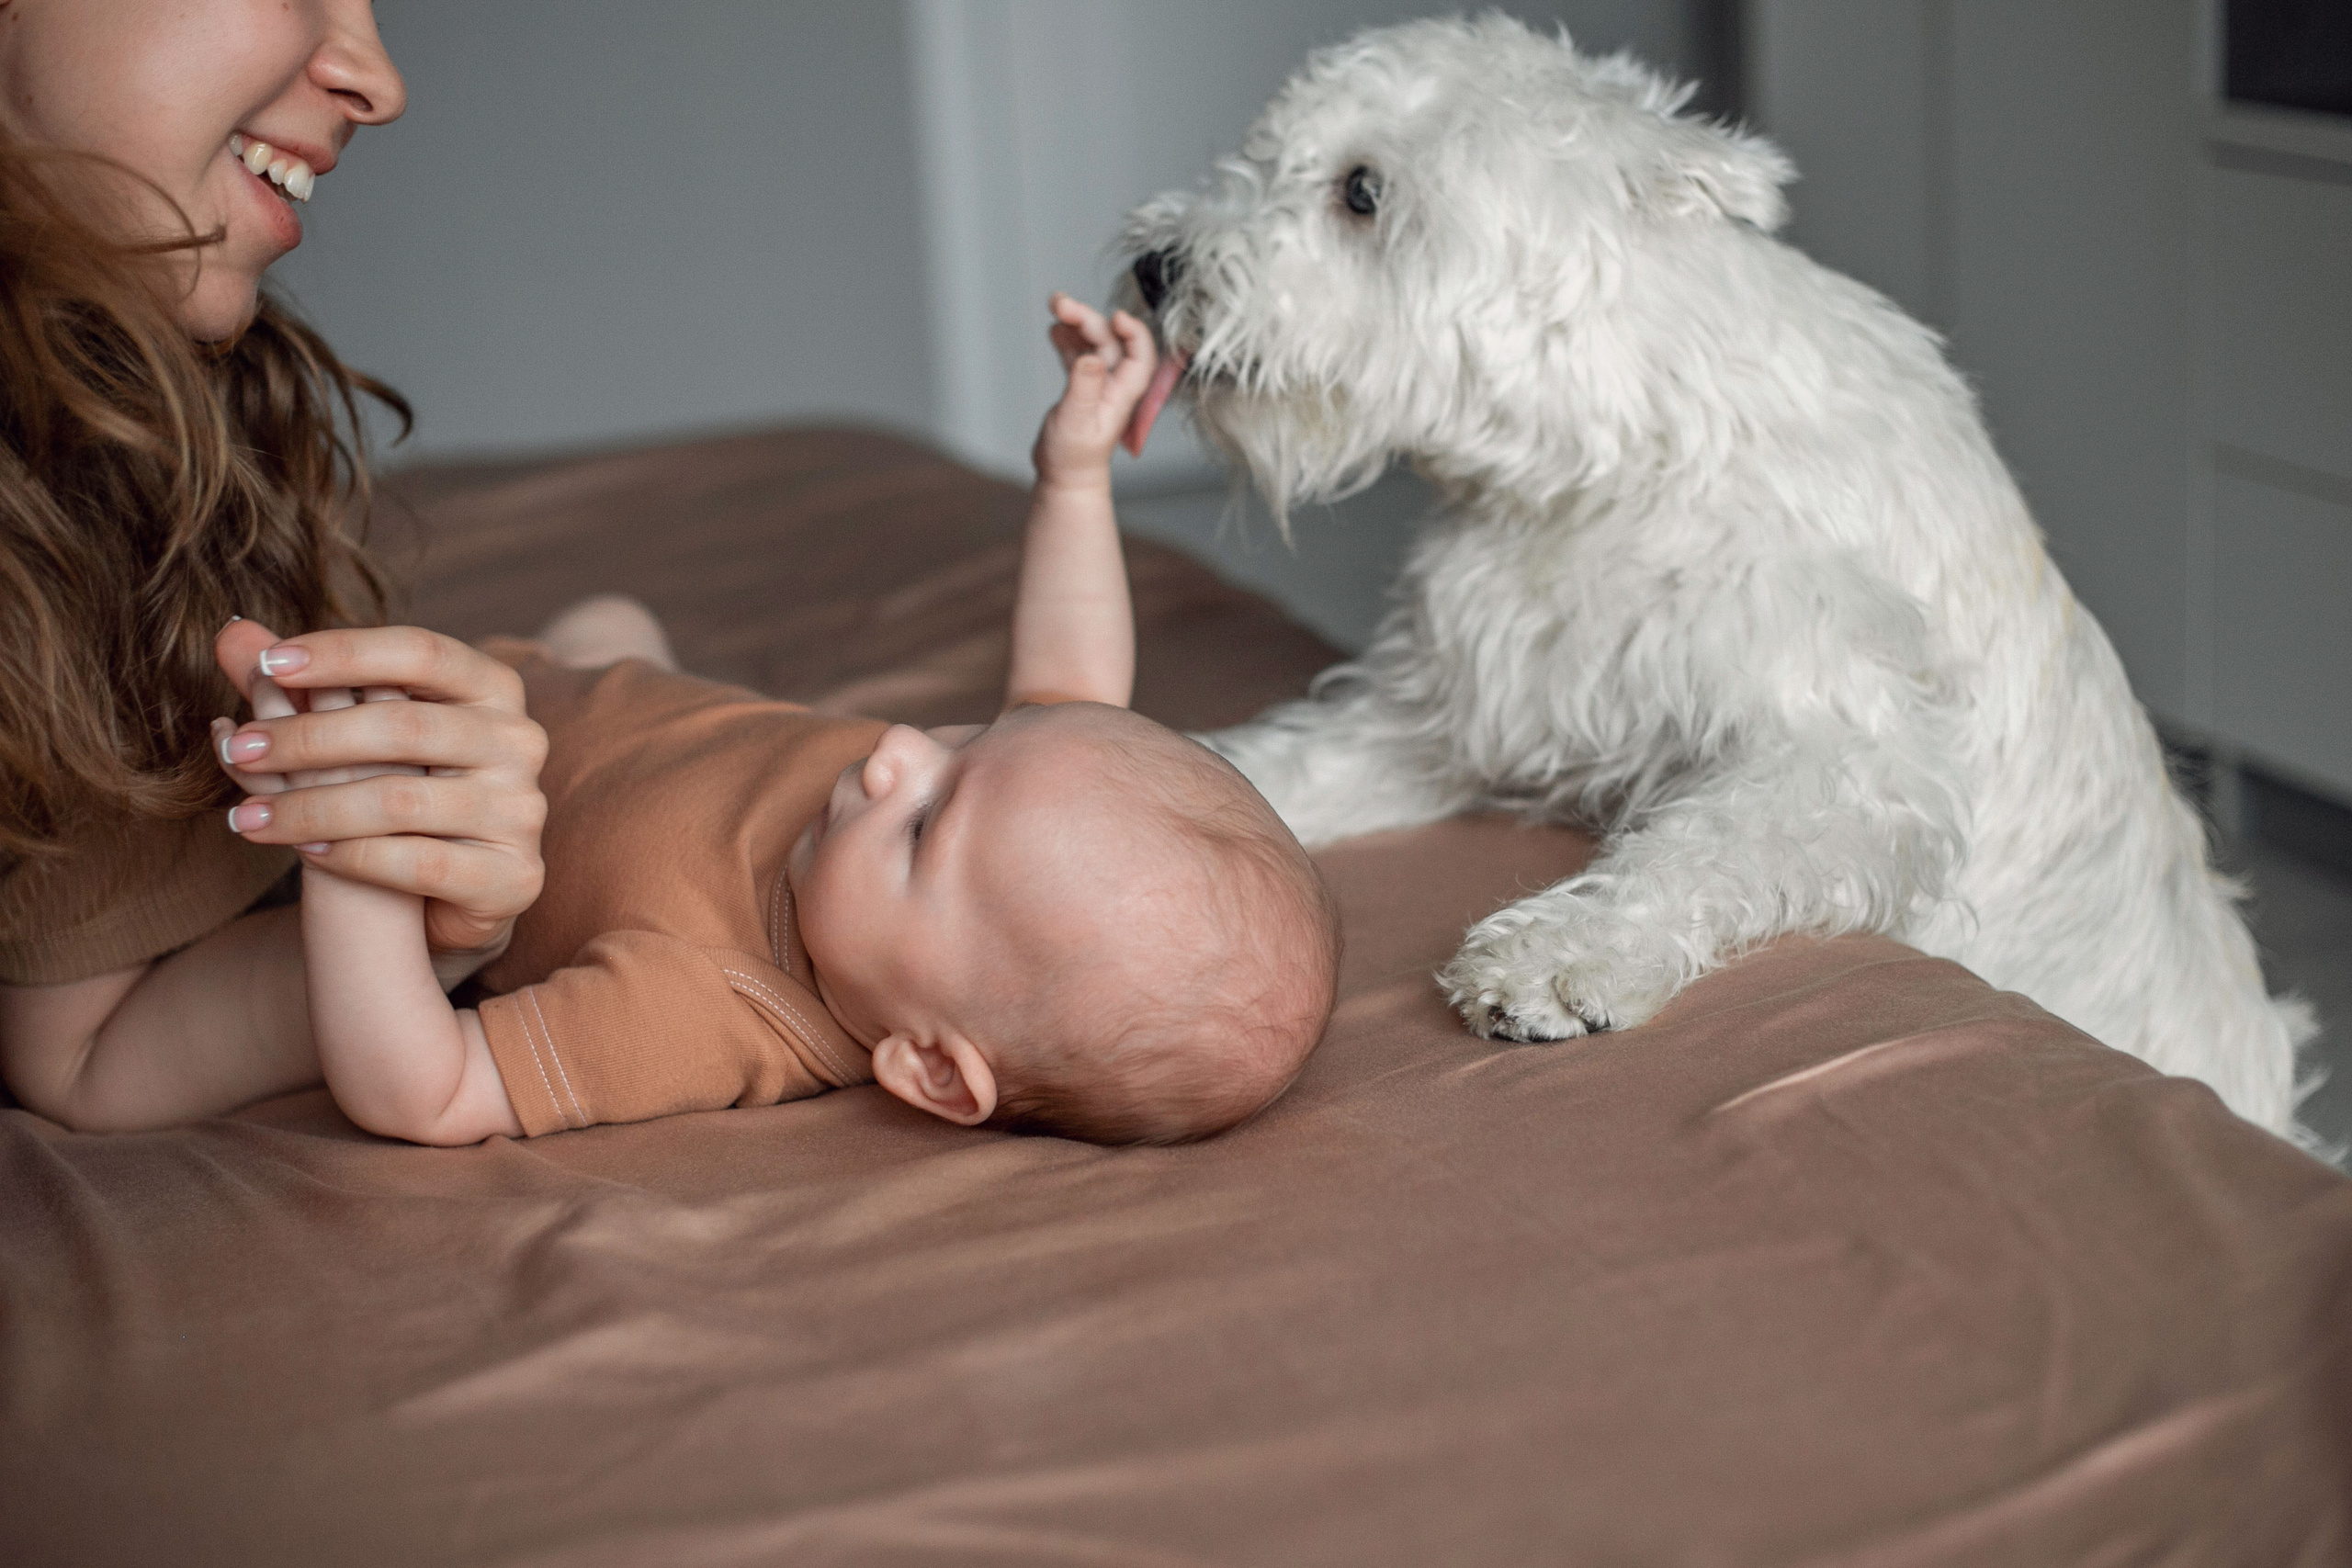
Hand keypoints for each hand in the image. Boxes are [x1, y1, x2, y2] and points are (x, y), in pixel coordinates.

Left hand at [212, 620, 547, 973]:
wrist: (463, 886)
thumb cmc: (407, 792)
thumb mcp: (357, 732)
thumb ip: (302, 687)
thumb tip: (232, 632)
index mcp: (492, 688)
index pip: (422, 652)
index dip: (345, 652)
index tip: (268, 664)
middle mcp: (520, 741)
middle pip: (406, 727)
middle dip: (310, 738)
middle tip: (241, 750)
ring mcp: (522, 811)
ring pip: (402, 799)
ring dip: (311, 807)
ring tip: (247, 817)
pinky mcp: (513, 876)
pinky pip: (419, 862)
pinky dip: (353, 855)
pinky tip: (307, 851)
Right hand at [1033, 294, 1158, 485]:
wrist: (1064, 475)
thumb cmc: (1074, 456)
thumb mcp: (1076, 421)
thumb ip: (1083, 388)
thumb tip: (1090, 358)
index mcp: (1124, 393)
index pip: (1140, 355)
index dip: (1133, 332)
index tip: (1116, 316)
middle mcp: (1115, 383)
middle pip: (1109, 340)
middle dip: (1087, 318)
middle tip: (1061, 304)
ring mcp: (1099, 381)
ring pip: (1093, 341)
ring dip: (1076, 321)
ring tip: (1055, 304)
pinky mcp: (1082, 383)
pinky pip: (1078, 351)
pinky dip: (1067, 337)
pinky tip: (1055, 328)